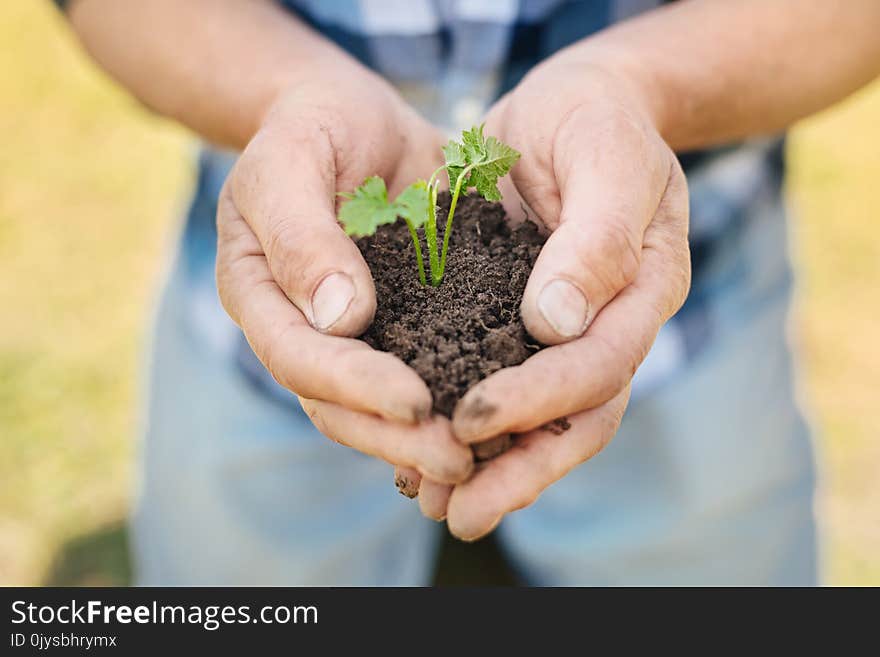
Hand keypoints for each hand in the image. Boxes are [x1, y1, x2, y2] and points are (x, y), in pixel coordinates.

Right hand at [215, 65, 472, 483]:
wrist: (355, 118)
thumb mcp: (292, 159)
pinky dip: (460, 399)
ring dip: (429, 437)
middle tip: (459, 457)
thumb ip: (302, 233)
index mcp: (262, 295)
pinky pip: (428, 371)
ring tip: (489, 456)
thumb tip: (338, 318)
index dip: (351, 386)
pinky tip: (505, 423)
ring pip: (382, 406)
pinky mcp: (406, 325)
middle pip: (339, 404)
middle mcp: (305, 330)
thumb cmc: (312, 127)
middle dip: (397, 435)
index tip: (412, 402)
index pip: (298, 357)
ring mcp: (356, 335)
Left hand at [419, 61, 690, 537]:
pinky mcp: (514, 320)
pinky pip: (493, 382)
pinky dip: (461, 422)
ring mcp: (562, 331)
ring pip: (535, 417)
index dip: (538, 399)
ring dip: (486, 466)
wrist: (574, 105)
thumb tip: (558, 325)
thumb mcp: (607, 156)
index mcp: (641, 293)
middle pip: (574, 419)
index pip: (599, 366)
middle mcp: (605, 326)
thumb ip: (596, 237)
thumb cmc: (597, 120)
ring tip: (429, 500)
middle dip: (516, 468)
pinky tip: (414, 451)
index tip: (472, 418)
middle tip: (458, 512)